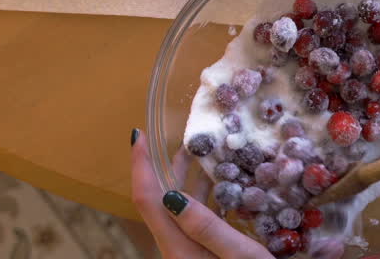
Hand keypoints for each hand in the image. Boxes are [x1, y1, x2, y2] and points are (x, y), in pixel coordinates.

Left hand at [130, 129, 272, 257]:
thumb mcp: (240, 257)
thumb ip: (207, 227)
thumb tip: (171, 194)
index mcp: (178, 248)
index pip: (147, 199)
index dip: (140, 165)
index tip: (139, 134)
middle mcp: (177, 249)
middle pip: (161, 200)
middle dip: (167, 164)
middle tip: (185, 135)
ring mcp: (190, 253)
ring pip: (180, 209)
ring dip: (188, 178)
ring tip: (206, 152)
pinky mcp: (203, 255)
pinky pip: (197, 221)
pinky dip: (206, 197)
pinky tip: (225, 187)